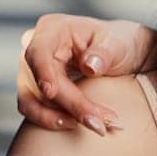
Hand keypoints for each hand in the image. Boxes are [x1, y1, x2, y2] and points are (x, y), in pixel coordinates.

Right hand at [16, 15, 156, 133]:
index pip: (38, 51)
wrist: (124, 57)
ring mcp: (34, 72)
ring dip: (59, 118)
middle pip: (38, 82)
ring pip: (31, 101)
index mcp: (53, 29)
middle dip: (69, 104)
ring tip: (95, 126)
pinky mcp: (38, 92)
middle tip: (99, 122)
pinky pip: (36, 110)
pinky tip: (83, 126)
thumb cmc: (119, 43)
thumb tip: (89, 66)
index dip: (42, 72)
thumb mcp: (118, 43)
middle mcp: (37, 50)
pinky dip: (56, 120)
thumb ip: (104, 53)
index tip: (51, 91)